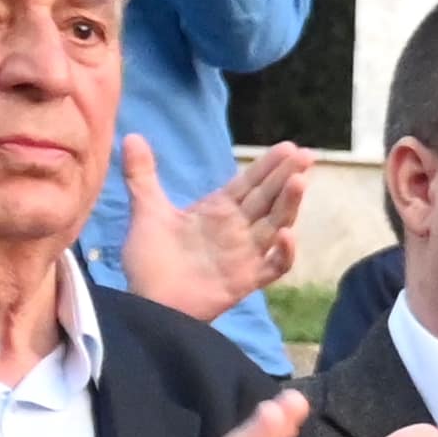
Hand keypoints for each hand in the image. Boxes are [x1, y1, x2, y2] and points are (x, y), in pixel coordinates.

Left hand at [116, 131, 305, 319]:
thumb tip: (132, 135)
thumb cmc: (150, 260)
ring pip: (276, 225)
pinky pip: (274, 267)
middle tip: (305, 155)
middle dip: (287, 177)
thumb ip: (142, 174)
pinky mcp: (247, 280)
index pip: (250, 183)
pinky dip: (284, 253)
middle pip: (269, 199)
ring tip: (299, 182)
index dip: (269, 166)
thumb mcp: (146, 210)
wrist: (145, 301)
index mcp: (219, 211)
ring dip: (289, 205)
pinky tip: (285, 235)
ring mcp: (245, 255)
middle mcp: (238, 230)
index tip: (288, 146)